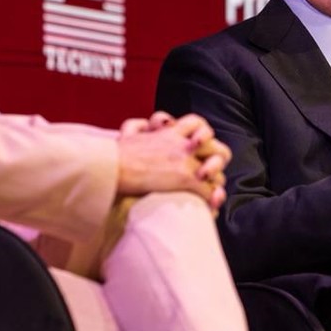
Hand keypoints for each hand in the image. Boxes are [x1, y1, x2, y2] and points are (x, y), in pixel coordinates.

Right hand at [116, 113, 230, 212]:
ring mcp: (185, 159)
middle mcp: (182, 143)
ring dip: (216, 179)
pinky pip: (208, 189)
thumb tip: (144, 125)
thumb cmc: (116, 154)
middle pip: (214, 143)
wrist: (113, 167)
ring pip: (217, 167)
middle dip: (216, 155)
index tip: (197, 145)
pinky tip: (208, 207)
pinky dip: (210, 200)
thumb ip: (139, 126)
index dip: (202, 134)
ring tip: (213, 190)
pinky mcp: (185, 178)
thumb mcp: (129, 132)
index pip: (197, 123)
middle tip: (208, 169)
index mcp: (170, 131)